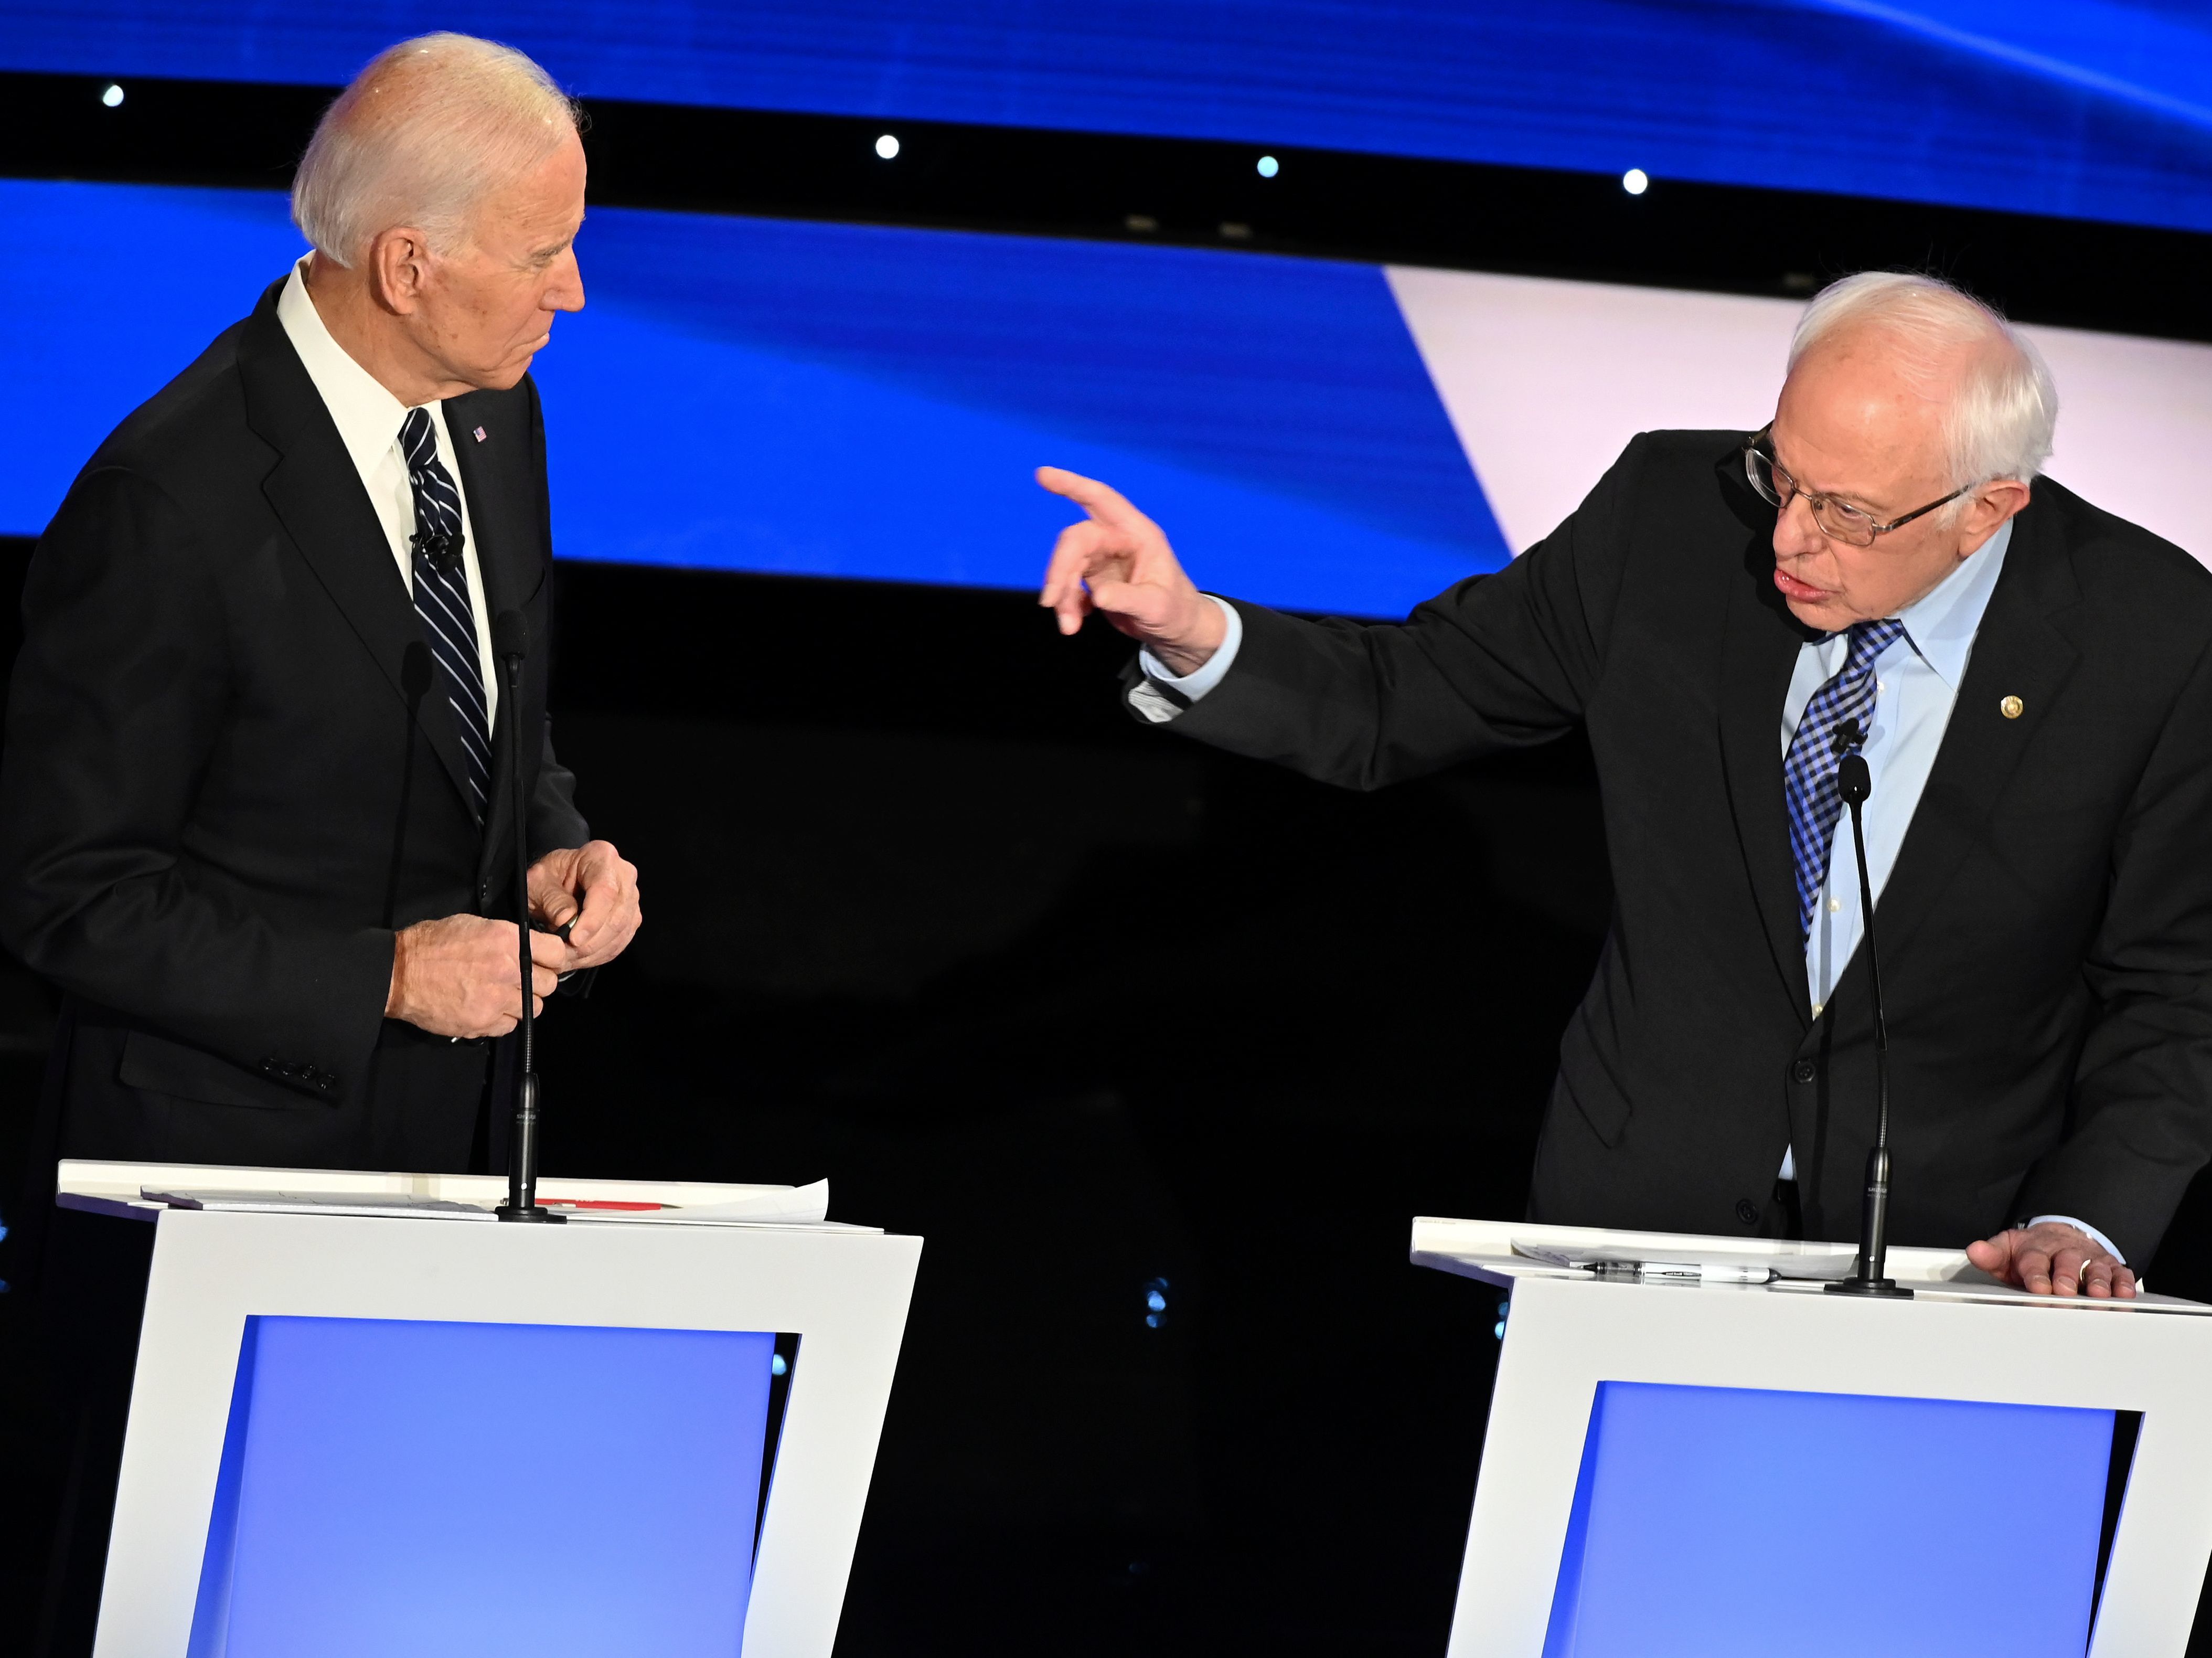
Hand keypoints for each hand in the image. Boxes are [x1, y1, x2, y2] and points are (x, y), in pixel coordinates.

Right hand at [386, 914, 563, 1038]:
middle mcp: (508, 969)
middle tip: (520, 980)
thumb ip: (506, 937)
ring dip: (521, 1003)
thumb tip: (529, 946)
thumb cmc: (432, 944)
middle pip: (549, 984)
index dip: (552, 958)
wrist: (399, 972)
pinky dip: (501, 1020)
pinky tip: (486, 1008)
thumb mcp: (474, 924)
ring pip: (533, 1008)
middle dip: (537, 982)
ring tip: (500, 995)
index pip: (557, 953)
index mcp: (508, 940)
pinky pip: (509, 1026)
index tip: (545, 961)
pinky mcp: (483, 1022)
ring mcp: (496, 999)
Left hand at [526, 839, 641, 970]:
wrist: (556, 881)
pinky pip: (621, 940)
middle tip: (565, 955)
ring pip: (621, 931)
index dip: (592, 919)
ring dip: (594, 951)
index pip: (605, 891)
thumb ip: (552, 899)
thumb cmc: (548, 878)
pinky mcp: (630, 916)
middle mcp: (623, 874)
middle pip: (617, 915)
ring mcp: (631, 896)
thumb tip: (566, 921)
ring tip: (569, 958)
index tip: (573, 939)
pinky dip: (600, 954)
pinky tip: (581, 957)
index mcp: (601, 857)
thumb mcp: (538, 883)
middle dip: (591, 941)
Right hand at [1036, 466, 1225, 675]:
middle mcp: (1117, 541)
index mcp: (1137, 534)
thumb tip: (1098, 595)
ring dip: (1061, 595)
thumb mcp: (1157, 607)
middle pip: (1076, 540)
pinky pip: (1069, 586)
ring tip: (1068, 627)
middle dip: (1059, 568)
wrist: (1176, 631)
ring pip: (1067, 566)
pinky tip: (1075, 624)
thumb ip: (1129, 599)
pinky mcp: (1093, 580)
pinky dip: (1066, 605)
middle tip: (1051, 601)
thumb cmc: (1175, 611)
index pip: (1102, 500)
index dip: (1073, 485)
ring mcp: (1103, 561)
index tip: (1043, 475)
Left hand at [1966, 1222, 2137, 1298]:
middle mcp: (2065, 1252)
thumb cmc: (2031, 1253)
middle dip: (2066, 1277)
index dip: (2036, 1273)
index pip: (2035, 1259)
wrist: (2060, 1237)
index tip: (2037, 1287)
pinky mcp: (2111, 1268)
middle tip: (2064, 1291)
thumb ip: (1991, 1255)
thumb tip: (1974, 1251)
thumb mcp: (2007, 1251)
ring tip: (2096, 1294)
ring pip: (2096, 1268)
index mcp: (2037, 1248)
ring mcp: (2089, 1259)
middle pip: (2067, 1262)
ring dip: (2097, 1281)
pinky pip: (2121, 1274)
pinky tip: (2124, 1294)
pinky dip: (2124, 1284)